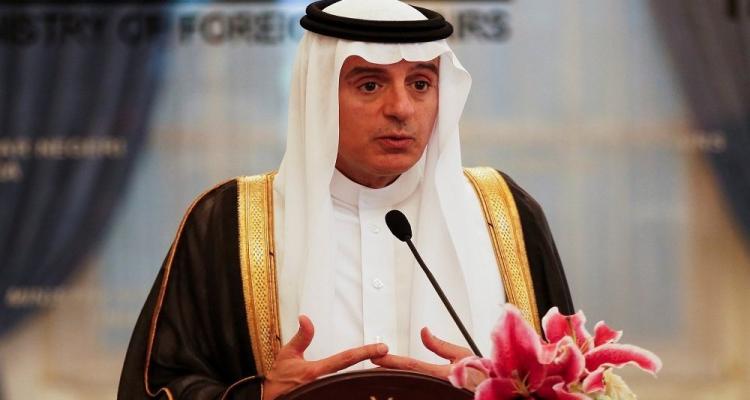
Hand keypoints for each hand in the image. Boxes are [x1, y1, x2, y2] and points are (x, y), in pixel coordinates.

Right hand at [262, 315, 388, 399]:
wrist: (268, 399)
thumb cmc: (279, 381)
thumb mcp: (288, 354)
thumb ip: (302, 337)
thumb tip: (306, 319)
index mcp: (318, 371)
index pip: (347, 358)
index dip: (366, 352)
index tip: (382, 348)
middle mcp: (325, 383)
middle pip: (356, 375)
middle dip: (374, 370)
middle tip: (390, 361)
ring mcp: (327, 393)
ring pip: (352, 388)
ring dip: (367, 382)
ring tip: (387, 372)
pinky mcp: (326, 397)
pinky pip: (345, 394)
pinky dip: (357, 390)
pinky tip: (369, 387)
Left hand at [371, 327, 482, 389]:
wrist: (490, 390)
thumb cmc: (480, 374)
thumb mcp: (461, 354)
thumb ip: (439, 345)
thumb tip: (423, 332)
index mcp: (440, 373)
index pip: (410, 365)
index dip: (391, 361)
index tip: (377, 357)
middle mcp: (435, 385)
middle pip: (405, 377)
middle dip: (388, 371)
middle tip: (373, 364)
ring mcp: (434, 391)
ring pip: (409, 386)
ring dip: (395, 379)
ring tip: (380, 373)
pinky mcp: (435, 394)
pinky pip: (417, 390)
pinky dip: (406, 386)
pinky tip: (396, 383)